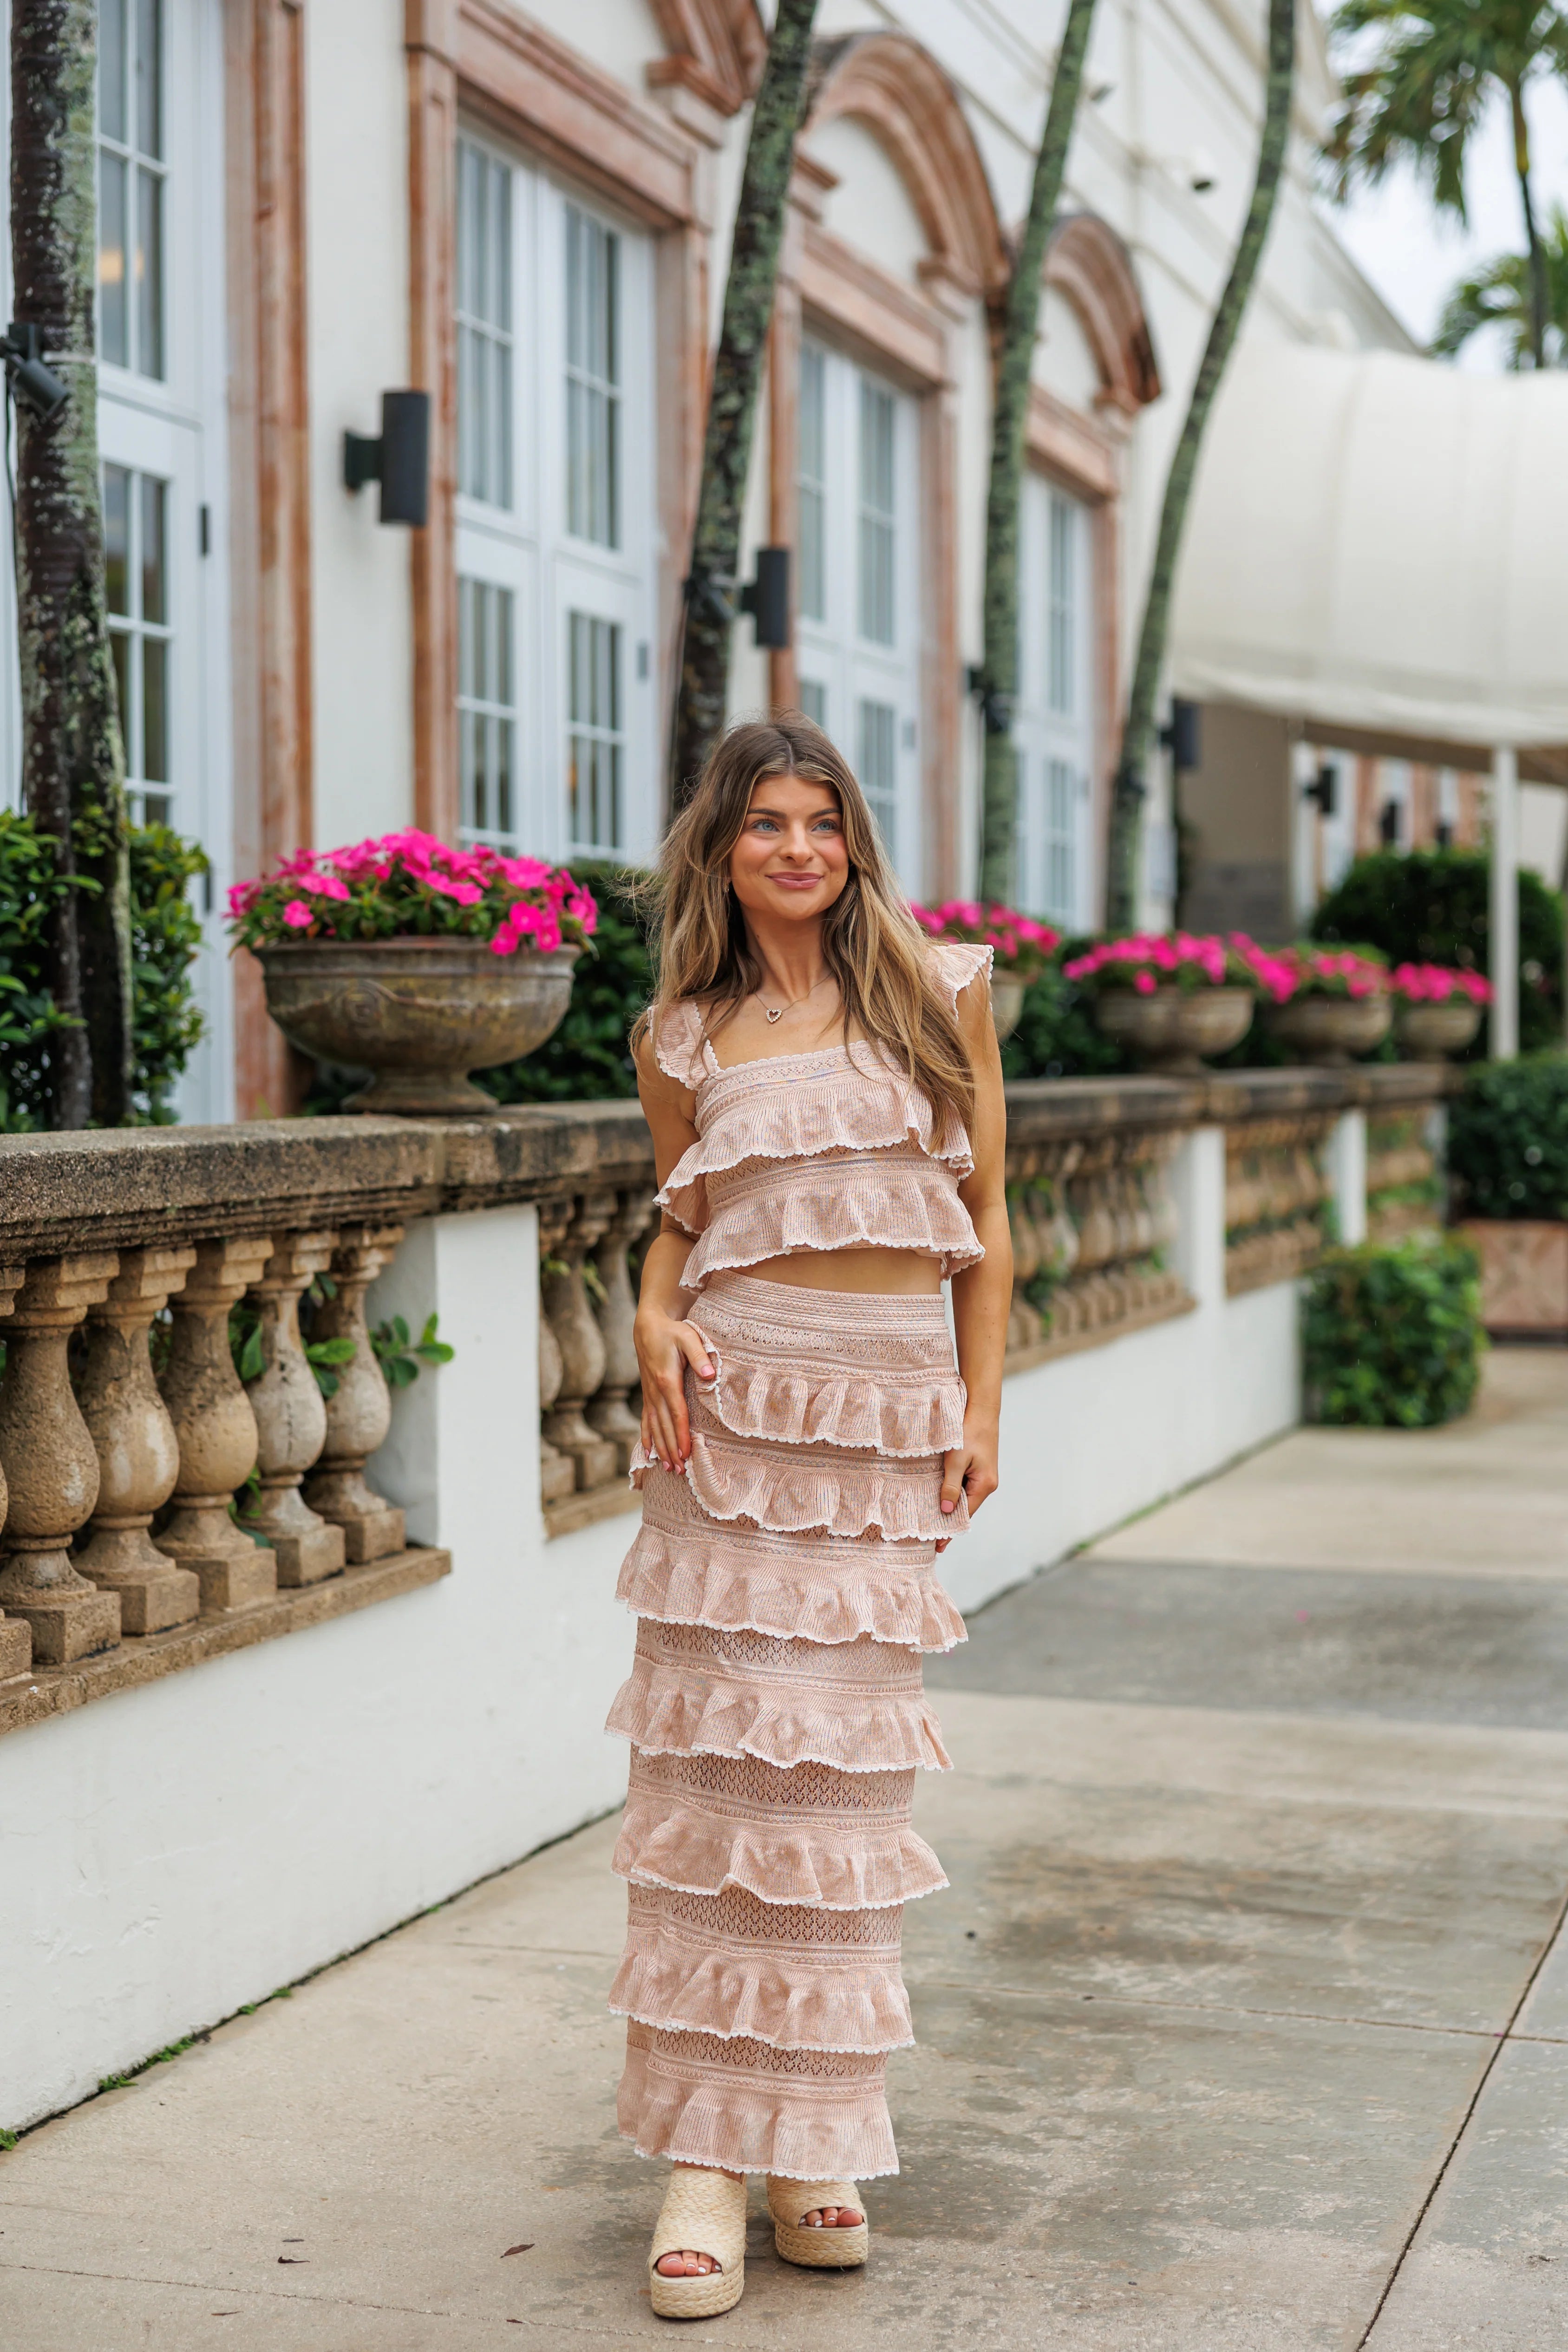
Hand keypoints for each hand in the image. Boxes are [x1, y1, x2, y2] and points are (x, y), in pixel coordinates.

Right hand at [635, 1306, 714, 1471]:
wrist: (648, 1326)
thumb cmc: (673, 1332)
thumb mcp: (688, 1338)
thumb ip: (699, 1356)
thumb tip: (709, 1374)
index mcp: (667, 1380)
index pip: (677, 1414)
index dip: (682, 1435)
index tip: (687, 1453)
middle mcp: (655, 1391)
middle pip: (665, 1426)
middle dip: (672, 1449)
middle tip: (680, 1471)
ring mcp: (649, 1394)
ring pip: (655, 1427)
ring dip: (661, 1448)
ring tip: (669, 1468)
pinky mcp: (647, 1394)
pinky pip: (646, 1420)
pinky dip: (647, 1437)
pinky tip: (647, 1452)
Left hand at [935, 1413, 998, 1551]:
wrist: (981, 1409)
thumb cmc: (968, 1431)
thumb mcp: (955, 1460)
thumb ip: (950, 1486)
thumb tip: (945, 1511)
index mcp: (984, 1485)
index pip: (965, 1515)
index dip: (950, 1530)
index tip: (938, 1547)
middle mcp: (987, 1484)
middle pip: (965, 1509)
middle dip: (948, 1522)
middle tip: (929, 1538)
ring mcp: (983, 1476)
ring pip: (963, 1497)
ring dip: (948, 1507)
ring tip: (930, 1521)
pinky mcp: (978, 1468)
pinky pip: (963, 1486)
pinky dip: (952, 1493)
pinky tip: (938, 1497)